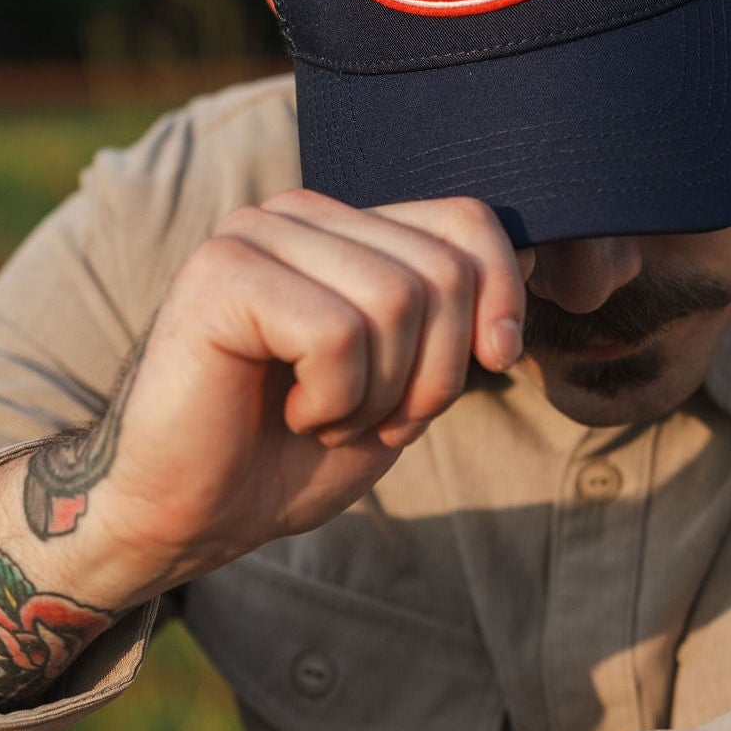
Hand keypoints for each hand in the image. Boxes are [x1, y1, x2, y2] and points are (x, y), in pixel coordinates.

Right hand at [82, 189, 525, 595]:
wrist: (191, 517)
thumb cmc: (291, 455)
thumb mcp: (406, 385)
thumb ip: (455, 321)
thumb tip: (538, 256)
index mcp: (345, 229)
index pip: (467, 221)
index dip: (500, 299)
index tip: (491, 364)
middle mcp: (299, 214)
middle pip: (443, 270)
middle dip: (432, 373)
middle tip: (369, 417)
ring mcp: (255, 234)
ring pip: (398, 300)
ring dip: (378, 394)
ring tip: (322, 415)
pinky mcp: (221, 273)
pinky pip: (338, 332)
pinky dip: (333, 398)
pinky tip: (289, 412)